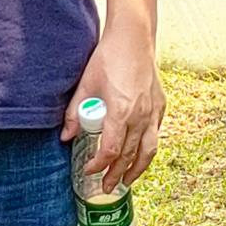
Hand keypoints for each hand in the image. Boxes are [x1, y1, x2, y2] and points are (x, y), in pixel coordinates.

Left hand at [66, 30, 163, 187]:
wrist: (133, 37)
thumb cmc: (108, 58)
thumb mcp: (86, 85)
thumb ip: (75, 113)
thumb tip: (65, 137)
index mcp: (121, 111)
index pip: (110, 150)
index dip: (98, 165)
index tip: (89, 170)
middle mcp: (140, 115)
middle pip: (129, 155)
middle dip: (117, 174)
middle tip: (107, 187)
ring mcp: (153, 111)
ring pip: (148, 150)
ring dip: (138, 169)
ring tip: (127, 181)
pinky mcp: (160, 105)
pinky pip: (155, 135)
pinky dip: (147, 150)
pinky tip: (139, 155)